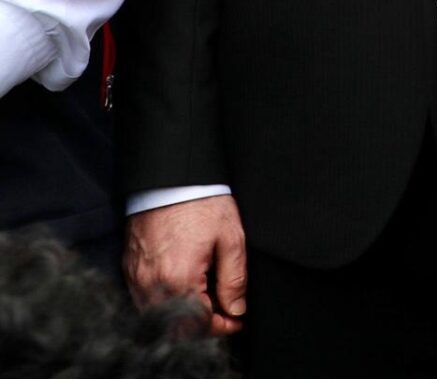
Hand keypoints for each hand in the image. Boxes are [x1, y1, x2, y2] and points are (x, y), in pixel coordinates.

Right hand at [126, 194, 247, 334]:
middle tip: (225, 315)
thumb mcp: (231, 239)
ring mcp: (136, 279)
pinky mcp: (129, 270)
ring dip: (182, 319)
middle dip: (202, 326)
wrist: (170, 179)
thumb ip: (234, 279)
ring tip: (208, 303)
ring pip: (158, 317)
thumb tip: (236, 310)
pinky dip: (165, 305)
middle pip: (175, 327)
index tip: (237, 321)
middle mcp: (151, 285)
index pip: (198, 323)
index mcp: (179, 279)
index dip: (222, 326)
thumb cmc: (202, 204)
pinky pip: (144, 301)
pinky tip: (185, 292)